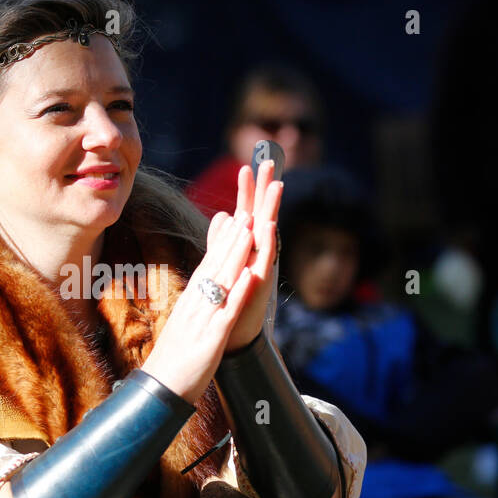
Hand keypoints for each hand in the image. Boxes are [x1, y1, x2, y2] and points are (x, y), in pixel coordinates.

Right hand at [141, 211, 261, 405]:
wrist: (159, 388)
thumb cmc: (174, 359)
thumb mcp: (185, 325)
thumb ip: (194, 304)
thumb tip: (201, 288)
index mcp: (190, 301)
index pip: (207, 265)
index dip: (222, 241)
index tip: (233, 218)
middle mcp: (195, 304)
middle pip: (215, 266)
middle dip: (232, 239)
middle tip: (246, 212)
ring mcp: (203, 319)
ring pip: (222, 281)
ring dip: (236, 254)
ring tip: (249, 230)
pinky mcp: (211, 338)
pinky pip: (227, 311)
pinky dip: (239, 291)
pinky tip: (250, 274)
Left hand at [224, 159, 282, 352]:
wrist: (231, 337)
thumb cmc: (227, 302)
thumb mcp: (223, 264)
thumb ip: (221, 240)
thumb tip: (223, 215)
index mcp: (244, 248)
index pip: (246, 213)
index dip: (246, 191)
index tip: (247, 165)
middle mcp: (255, 254)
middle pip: (260, 215)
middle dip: (264, 189)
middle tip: (269, 160)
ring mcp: (260, 268)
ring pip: (267, 232)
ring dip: (271, 209)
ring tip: (276, 185)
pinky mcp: (260, 285)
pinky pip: (265, 260)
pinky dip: (267, 244)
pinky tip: (269, 226)